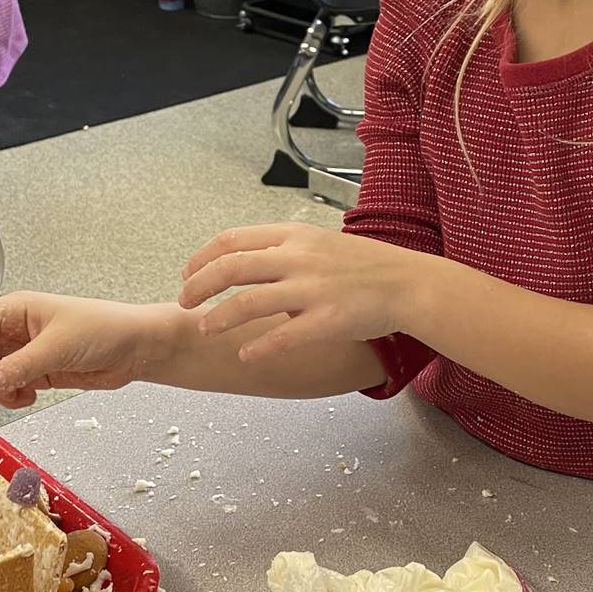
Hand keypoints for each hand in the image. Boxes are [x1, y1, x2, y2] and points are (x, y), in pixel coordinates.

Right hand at [0, 293, 166, 407]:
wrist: (135, 349)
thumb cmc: (104, 328)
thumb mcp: (58, 346)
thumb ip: (19, 366)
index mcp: (14, 309)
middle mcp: (13, 330)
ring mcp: (22, 352)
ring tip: (14, 393)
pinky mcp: (35, 372)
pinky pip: (7, 388)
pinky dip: (11, 397)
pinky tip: (28, 395)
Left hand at [178, 224, 421, 362]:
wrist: (407, 283)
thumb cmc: (364, 265)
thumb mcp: (320, 242)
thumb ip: (284, 251)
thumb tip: (249, 265)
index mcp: (293, 236)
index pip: (232, 240)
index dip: (202, 258)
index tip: (188, 274)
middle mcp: (298, 259)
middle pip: (231, 269)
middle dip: (198, 287)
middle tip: (184, 303)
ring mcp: (312, 289)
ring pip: (248, 303)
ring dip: (218, 318)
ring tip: (204, 328)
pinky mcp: (327, 320)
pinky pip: (283, 337)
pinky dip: (258, 347)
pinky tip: (245, 355)